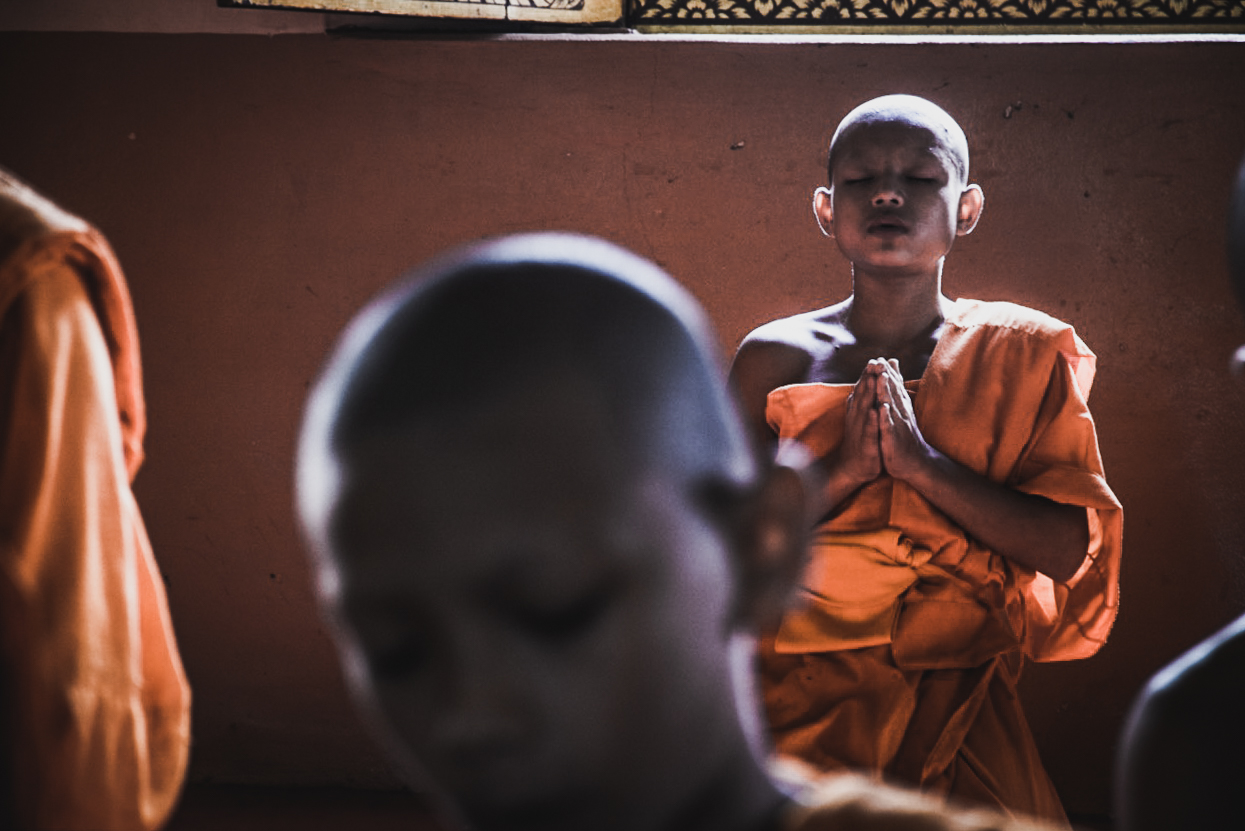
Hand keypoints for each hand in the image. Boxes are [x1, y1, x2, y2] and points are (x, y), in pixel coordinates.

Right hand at [828, 361, 883, 486]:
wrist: (853, 467)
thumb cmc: (862, 440)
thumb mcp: (864, 417)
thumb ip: (866, 399)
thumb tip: (868, 381)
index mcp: (858, 411)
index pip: (863, 390)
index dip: (868, 375)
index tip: (875, 358)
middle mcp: (857, 418)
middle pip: (862, 395)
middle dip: (867, 379)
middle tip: (873, 362)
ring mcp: (860, 431)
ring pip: (864, 409)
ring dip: (867, 395)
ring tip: (872, 381)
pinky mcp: (866, 444)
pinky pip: (869, 431)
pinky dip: (871, 421)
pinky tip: (875, 412)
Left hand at [876, 359, 934, 481]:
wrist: (915, 463)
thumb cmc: (905, 436)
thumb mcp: (902, 414)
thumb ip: (899, 396)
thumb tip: (897, 383)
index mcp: (900, 408)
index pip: (894, 388)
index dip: (888, 373)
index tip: (880, 357)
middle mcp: (901, 414)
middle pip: (893, 392)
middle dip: (886, 376)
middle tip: (880, 360)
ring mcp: (898, 426)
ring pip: (891, 406)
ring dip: (886, 391)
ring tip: (881, 377)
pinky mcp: (894, 440)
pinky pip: (889, 427)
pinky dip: (885, 417)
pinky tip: (881, 409)